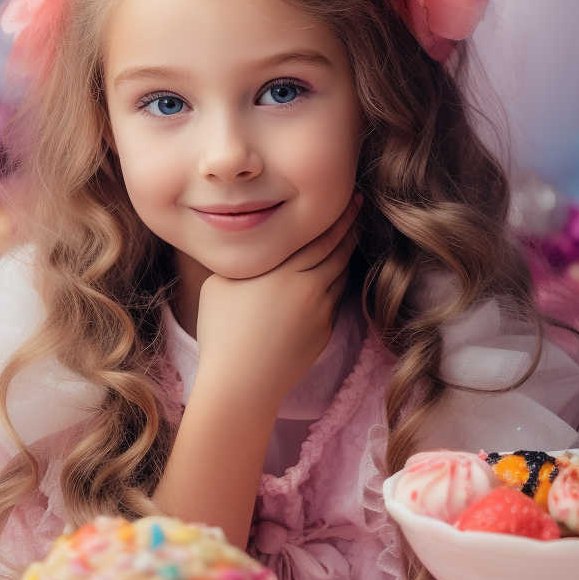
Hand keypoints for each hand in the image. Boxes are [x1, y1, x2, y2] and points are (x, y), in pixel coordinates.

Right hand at [194, 193, 362, 407]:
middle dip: (349, 226)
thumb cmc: (221, 331)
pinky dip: (335, 284)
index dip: (336, 215)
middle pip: (337, 250)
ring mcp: (320, 311)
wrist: (242, 382)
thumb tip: (257, 246)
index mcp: (281, 269)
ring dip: (345, 255)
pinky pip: (334, 300)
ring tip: (348, 236)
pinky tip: (332, 276)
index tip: (347, 197)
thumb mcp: (221, 284)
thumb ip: (247, 261)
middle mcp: (307, 286)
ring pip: (340, 275)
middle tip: (357, 206)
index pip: (318, 235)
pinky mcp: (324, 332)